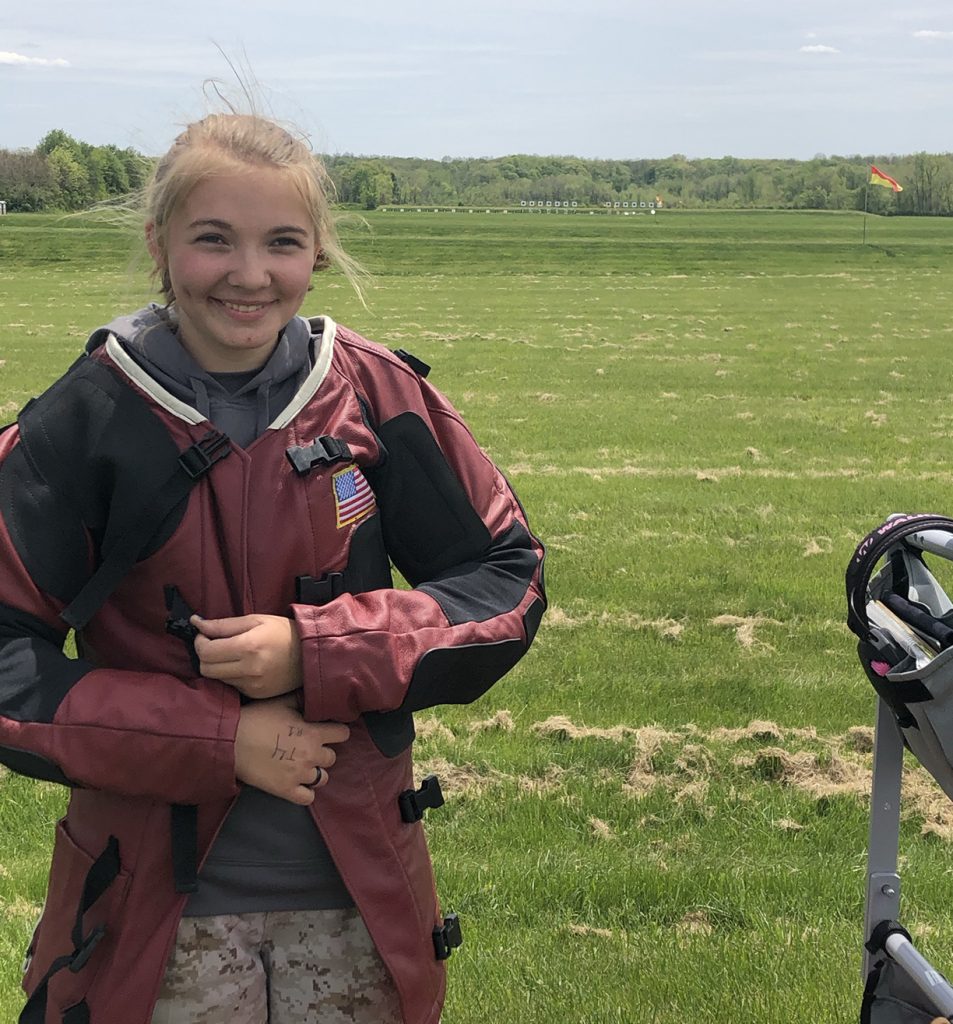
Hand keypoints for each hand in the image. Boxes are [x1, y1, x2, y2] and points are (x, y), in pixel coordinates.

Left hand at [192, 613, 301, 698]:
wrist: (310, 654)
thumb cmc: (284, 632)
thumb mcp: (255, 620)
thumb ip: (223, 624)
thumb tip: (196, 623)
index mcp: (248, 647)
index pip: (206, 652)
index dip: (199, 641)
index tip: (204, 634)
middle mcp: (249, 669)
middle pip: (206, 668)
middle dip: (205, 655)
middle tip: (214, 644)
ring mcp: (252, 685)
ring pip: (217, 678)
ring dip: (217, 665)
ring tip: (231, 654)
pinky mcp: (255, 694)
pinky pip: (231, 685)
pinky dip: (231, 675)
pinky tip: (243, 665)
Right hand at [234, 695, 349, 804]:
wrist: (232, 741)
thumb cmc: (256, 718)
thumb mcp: (281, 702)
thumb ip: (302, 700)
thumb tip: (314, 696)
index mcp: (313, 733)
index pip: (342, 734)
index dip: (337, 732)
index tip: (329, 732)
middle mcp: (310, 755)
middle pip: (332, 758)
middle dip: (323, 753)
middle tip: (309, 749)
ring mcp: (299, 774)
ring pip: (323, 778)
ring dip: (315, 772)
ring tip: (302, 766)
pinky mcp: (286, 790)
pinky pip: (308, 798)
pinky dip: (306, 792)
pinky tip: (298, 784)